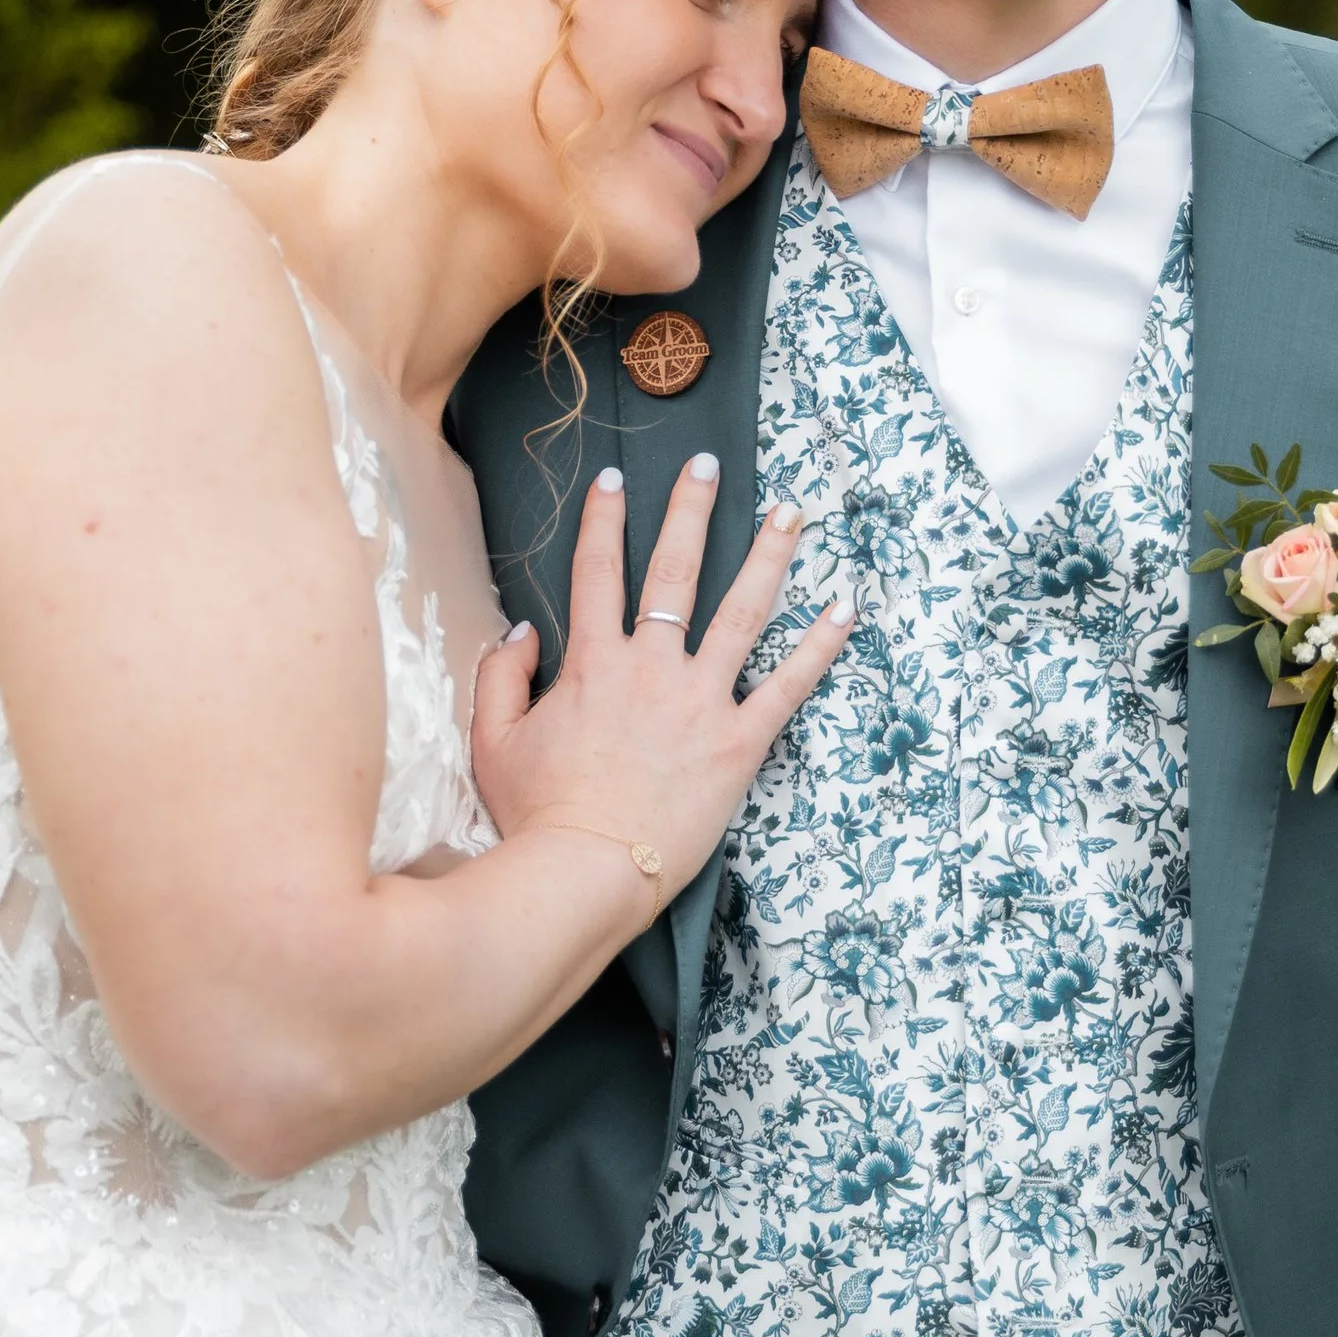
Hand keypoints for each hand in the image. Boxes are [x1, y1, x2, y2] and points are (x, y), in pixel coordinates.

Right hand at [472, 453, 851, 914]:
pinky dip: (819, 647)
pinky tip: (845, 610)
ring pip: (742, 612)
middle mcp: (650, 668)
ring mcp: (700, 701)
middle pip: (675, 572)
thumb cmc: (536, 815)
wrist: (585, 871)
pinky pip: (787, 686)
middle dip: (692, 511)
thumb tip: (522, 630)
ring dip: (770, 557)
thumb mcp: (493, 742)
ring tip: (792, 513)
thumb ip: (501, 677)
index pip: (597, 573)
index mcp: (591, 664)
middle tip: (710, 464)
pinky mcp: (739, 742)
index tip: (615, 479)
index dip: (604, 521)